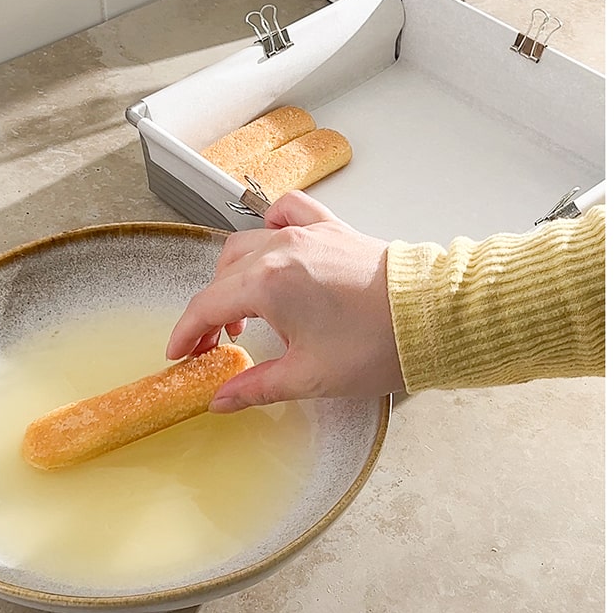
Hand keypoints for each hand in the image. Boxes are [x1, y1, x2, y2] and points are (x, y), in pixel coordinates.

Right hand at [167, 191, 404, 410]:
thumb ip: (257, 386)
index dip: (186, 333)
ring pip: (250, 244)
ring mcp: (309, 234)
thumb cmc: (378, 345)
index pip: (207, 305)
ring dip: (236, 275)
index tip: (180, 354)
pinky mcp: (335, 230)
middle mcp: (282, 249)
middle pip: (224, 274)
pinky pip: (289, 213)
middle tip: (213, 344)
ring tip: (245, 312)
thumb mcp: (310, 377)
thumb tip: (221, 399)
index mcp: (268, 283)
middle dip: (210, 310)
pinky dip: (272, 227)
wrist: (433, 317)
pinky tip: (274, 249)